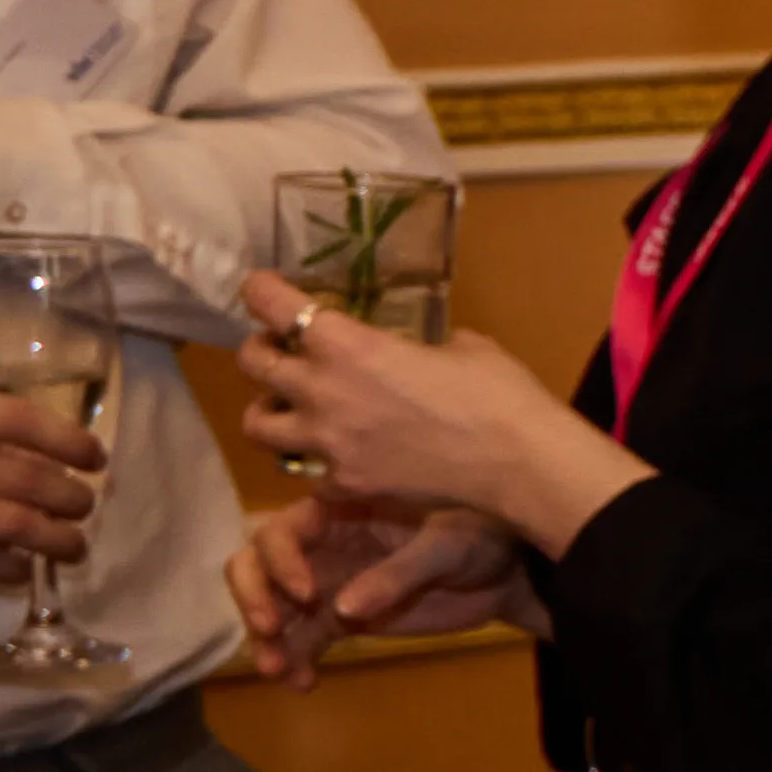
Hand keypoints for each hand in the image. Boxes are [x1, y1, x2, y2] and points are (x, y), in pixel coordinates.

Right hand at [0, 379, 96, 582]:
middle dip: (65, 495)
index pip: (9, 417)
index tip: (94, 455)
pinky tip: (19, 571)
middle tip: (86, 506)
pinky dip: (2, 568)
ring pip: (2, 523)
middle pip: (16, 475)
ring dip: (50, 539)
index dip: (63, 437)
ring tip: (73, 546)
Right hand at [226, 492, 522, 679]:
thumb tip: (343, 609)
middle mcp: (323, 546)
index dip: (280, 560)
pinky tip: (303, 683)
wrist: (507, 574)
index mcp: (340, 512)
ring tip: (278, 670)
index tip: (306, 594)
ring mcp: (329, 584)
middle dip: (252, 596)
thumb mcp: (447, 547)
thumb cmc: (480, 538)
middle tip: (271, 629)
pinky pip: (304, 639)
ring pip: (273, 607)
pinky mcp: (343, 620)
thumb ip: (398, 574)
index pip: (283, 530)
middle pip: (257, 565)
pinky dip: (296, 660)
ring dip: (267, 639)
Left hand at [232, 281, 629, 546]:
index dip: (261, 291)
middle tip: (280, 349)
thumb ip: (420, 346)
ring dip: (270, 410)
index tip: (263, 288)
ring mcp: (329, 443)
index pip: (273, 305)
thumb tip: (422, 353)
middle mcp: (323, 390)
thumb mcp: (462, 347)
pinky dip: (318, 462)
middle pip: (252, 363)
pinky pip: (309, 472)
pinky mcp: (346, 483)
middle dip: (261, 350)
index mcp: (349, 344)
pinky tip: (342, 457)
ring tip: (291, 409)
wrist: (519, 462)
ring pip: (258, 424)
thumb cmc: (500, 392)